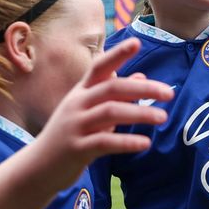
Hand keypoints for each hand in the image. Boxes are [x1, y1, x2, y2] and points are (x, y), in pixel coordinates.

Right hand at [31, 39, 173, 189]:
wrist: (38, 167)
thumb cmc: (71, 135)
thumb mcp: (90, 111)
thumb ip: (115, 95)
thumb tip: (141, 75)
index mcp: (81, 92)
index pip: (99, 67)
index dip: (117, 54)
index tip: (137, 41)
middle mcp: (77, 104)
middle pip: (111, 88)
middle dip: (142, 88)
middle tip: (169, 93)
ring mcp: (75, 125)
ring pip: (110, 113)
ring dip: (139, 113)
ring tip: (163, 117)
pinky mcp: (76, 149)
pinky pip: (104, 142)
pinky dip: (126, 142)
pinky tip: (145, 143)